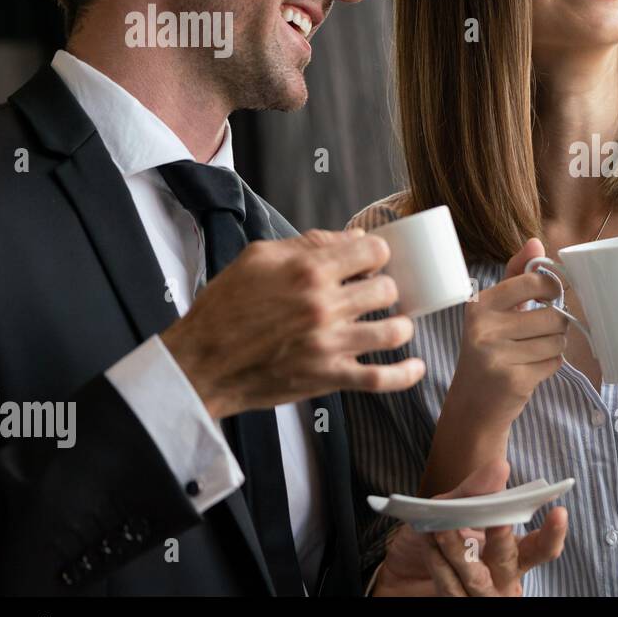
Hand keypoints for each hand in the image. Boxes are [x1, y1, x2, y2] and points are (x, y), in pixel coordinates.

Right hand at [162, 228, 423, 418]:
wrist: (201, 363)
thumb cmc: (225, 308)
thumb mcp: (258, 258)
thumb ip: (308, 243)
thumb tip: (353, 237)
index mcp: (308, 270)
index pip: (373, 251)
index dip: (378, 254)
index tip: (372, 263)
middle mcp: (323, 305)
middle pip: (388, 289)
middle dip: (385, 289)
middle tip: (374, 295)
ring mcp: (329, 344)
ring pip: (394, 331)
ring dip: (399, 325)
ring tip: (392, 324)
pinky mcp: (329, 377)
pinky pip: (381, 379)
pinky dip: (406, 374)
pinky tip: (416, 366)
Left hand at [372, 459, 568, 596]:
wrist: (400, 570)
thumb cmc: (434, 536)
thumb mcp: (451, 504)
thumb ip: (475, 489)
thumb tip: (500, 467)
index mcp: (512, 551)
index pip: (542, 547)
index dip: (553, 533)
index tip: (558, 511)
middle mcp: (501, 576)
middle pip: (512, 562)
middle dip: (503, 539)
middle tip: (496, 519)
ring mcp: (478, 594)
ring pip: (477, 579)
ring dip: (459, 553)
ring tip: (443, 530)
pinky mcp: (455, 603)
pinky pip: (450, 588)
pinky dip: (439, 565)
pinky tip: (430, 546)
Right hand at [450, 238, 566, 421]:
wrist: (473, 404)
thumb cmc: (489, 349)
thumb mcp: (494, 311)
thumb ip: (516, 276)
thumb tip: (536, 242)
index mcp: (480, 305)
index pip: (533, 282)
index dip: (552, 289)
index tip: (549, 296)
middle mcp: (484, 328)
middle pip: (552, 315)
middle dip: (555, 326)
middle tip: (539, 333)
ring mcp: (497, 355)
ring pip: (557, 340)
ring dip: (554, 347)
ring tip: (532, 352)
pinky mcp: (513, 379)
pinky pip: (554, 362)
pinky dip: (550, 365)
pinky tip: (530, 369)